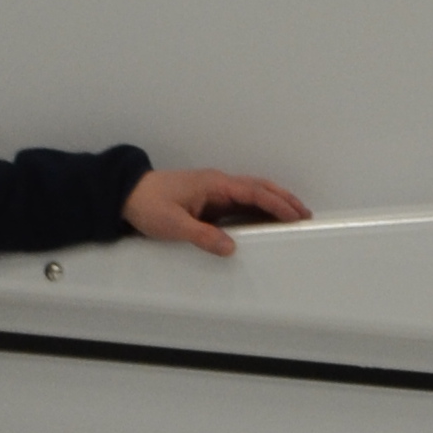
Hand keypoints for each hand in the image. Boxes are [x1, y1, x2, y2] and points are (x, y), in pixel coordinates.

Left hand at [120, 165, 309, 258]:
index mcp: (215, 184)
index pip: (254, 192)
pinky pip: (241, 202)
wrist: (126, 193)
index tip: (296, 215)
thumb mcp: (173, 224)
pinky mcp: (209, 199)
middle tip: (306, 215)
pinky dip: (259, 208)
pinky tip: (267, 220)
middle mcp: (219, 183)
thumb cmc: (148, 204)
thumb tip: (231, 248)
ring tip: (294, 217)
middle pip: (260, 188)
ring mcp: (215, 191)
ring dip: (274, 203)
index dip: (277, 204)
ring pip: (253, 193)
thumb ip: (203, 236)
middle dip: (285, 200)